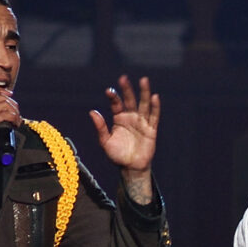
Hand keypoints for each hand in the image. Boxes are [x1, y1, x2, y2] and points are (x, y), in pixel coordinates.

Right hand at [0, 89, 19, 172]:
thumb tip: (10, 117)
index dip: (3, 92)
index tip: (11, 96)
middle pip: (1, 97)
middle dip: (13, 105)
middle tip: (17, 116)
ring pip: (4, 104)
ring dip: (14, 112)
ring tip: (17, 121)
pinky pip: (3, 114)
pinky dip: (12, 117)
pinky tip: (14, 124)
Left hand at [89, 75, 159, 204]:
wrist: (131, 167)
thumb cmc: (117, 155)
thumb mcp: (105, 142)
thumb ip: (100, 127)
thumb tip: (92, 112)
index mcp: (119, 118)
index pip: (116, 104)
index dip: (114, 97)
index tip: (109, 91)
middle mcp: (131, 117)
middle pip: (130, 100)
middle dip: (127, 90)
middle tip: (124, 78)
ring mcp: (142, 122)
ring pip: (144, 104)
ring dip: (144, 92)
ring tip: (143, 80)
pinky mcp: (151, 129)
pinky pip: (154, 116)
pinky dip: (155, 107)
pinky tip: (155, 97)